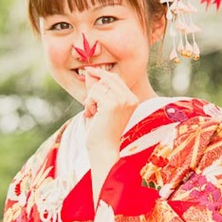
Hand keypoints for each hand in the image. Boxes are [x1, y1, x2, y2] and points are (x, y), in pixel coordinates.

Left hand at [82, 67, 137, 197]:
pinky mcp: (113, 104)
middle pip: (107, 78)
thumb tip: (90, 71)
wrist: (104, 150)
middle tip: (90, 106)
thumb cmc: (101, 132)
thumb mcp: (99, 107)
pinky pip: (94, 93)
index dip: (101, 74)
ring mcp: (123, 100)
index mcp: (132, 99)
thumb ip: (96, 89)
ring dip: (90, 99)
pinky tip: (92, 115)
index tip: (89, 70)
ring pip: (99, 86)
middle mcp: (130, 98)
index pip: (115, 78)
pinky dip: (88, 103)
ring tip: (93, 113)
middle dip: (94, 89)